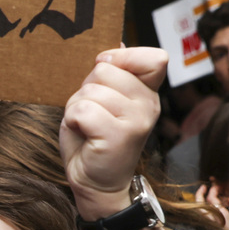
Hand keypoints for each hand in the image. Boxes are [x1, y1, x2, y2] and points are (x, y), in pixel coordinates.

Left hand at [61, 47, 168, 219]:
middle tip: (91, 115)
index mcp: (148, 93)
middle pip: (106, 69)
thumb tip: (116, 45)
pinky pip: (82, 110)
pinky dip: (73, 121)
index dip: (123, 58)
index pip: (154, 58)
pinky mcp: (120, 135)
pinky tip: (84, 135)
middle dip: (86, 89)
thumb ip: (111, 76)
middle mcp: (149, 104)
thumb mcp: (103, 101)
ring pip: (90, 90)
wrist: (96, 184)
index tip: (106, 70)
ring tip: (87, 127)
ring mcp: (137, 120)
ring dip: (77, 108)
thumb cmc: (94, 141)